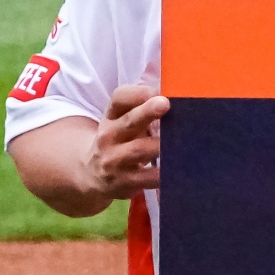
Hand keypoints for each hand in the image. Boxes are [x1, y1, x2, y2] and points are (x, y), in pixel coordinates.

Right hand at [86, 82, 168, 196]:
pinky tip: (179, 169)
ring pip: (139, 149)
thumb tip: (176, 96)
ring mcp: (114, 160)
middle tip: (166, 104)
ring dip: (161, 145)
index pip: (119, 98)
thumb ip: (141, 108)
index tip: (158, 91)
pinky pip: (147, 178)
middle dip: (147, 112)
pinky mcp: (124, 182)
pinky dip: (164, 174)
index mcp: (111, 116)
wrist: (92, 175)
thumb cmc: (119, 141)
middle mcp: (109, 136)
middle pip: (129, 121)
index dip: (138, 93)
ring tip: (182, 140)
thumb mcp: (121, 122)